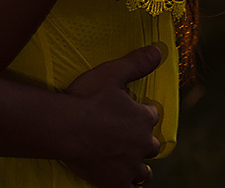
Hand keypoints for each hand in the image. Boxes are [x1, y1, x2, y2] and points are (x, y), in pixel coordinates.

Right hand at [63, 45, 163, 187]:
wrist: (64, 127)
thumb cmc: (87, 99)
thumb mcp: (113, 73)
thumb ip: (138, 63)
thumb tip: (159, 51)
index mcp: (143, 118)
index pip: (152, 115)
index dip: (143, 112)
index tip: (135, 111)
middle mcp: (141, 144)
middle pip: (151, 145)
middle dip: (143, 140)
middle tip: (130, 137)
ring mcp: (129, 166)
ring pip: (143, 172)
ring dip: (139, 166)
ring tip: (130, 162)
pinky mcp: (115, 183)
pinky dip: (128, 186)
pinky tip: (122, 182)